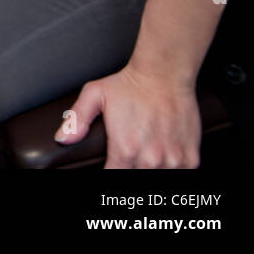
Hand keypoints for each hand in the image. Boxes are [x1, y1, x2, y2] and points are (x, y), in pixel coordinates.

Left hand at [55, 63, 201, 167]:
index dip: (108, 173)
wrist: (164, 73)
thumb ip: (77, 119)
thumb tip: (62, 139)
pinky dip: (173, 168)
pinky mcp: (191, 157)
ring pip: (159, 179)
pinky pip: (182, 174)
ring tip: (147, 155)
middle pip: (136, 180)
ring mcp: (173, 160)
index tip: (109, 167)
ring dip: (152, 171)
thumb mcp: (94, 95)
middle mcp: (150, 159)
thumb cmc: (130, 84)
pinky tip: (164, 157)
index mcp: (125, 149)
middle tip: (129, 157)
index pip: (113, 177)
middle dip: (130, 171)